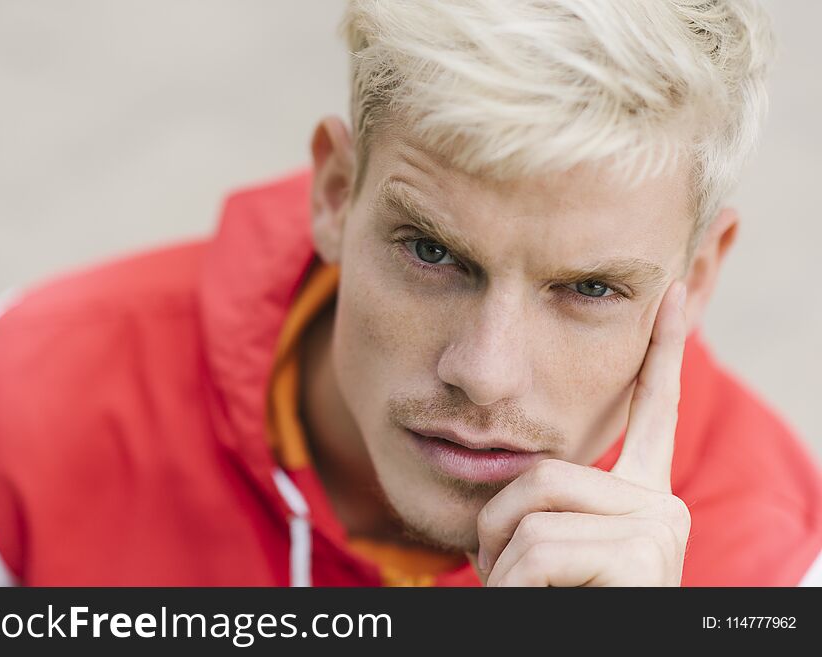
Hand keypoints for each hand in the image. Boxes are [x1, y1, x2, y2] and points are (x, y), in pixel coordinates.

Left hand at [469, 280, 690, 585]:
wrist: (590, 652)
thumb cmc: (558, 609)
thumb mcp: (544, 555)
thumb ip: (543, 507)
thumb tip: (518, 476)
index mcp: (638, 498)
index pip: (650, 410)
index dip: (663, 348)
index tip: (677, 287)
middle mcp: (660, 505)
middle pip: (541, 475)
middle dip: (496, 533)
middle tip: (504, 578)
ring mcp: (659, 529)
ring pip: (532, 516)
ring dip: (500, 570)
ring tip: (525, 600)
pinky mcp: (644, 556)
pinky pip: (538, 553)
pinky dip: (513, 593)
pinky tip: (543, 610)